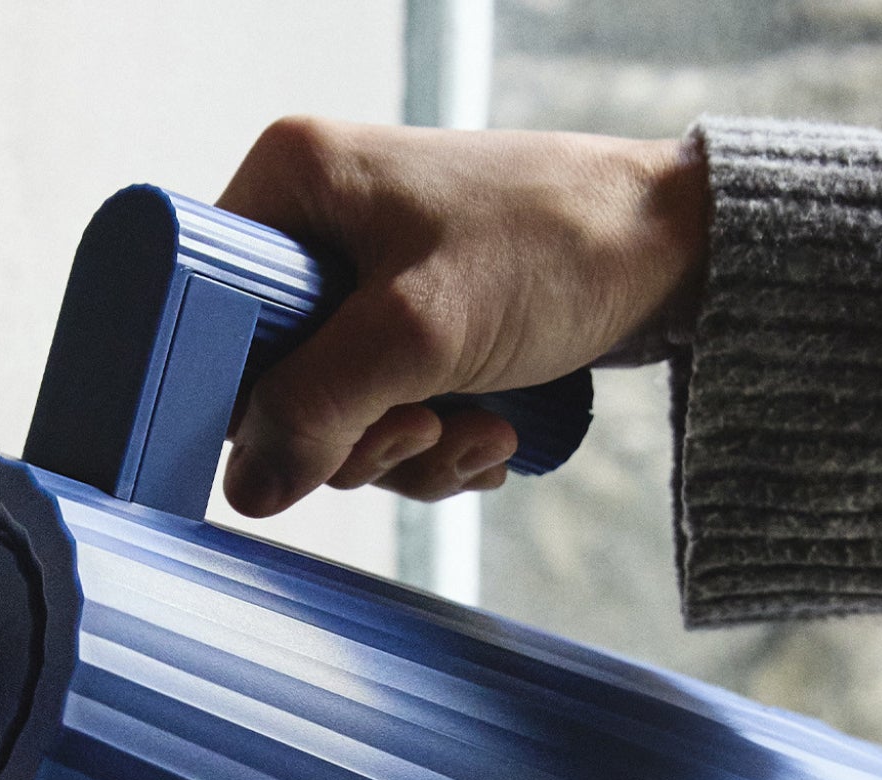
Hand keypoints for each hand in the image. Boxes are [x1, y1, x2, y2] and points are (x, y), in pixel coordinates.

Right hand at [216, 118, 707, 515]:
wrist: (672, 248)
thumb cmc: (553, 248)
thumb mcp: (420, 333)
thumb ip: (320, 409)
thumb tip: (247, 491)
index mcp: (290, 187)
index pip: (209, 318)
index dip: (247, 395)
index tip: (313, 429)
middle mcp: (314, 228)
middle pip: (273, 386)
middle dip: (355, 436)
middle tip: (422, 424)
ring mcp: (362, 284)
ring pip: (334, 418)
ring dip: (407, 453)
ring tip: (478, 429)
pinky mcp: (410, 330)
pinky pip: (384, 420)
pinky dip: (435, 448)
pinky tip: (490, 433)